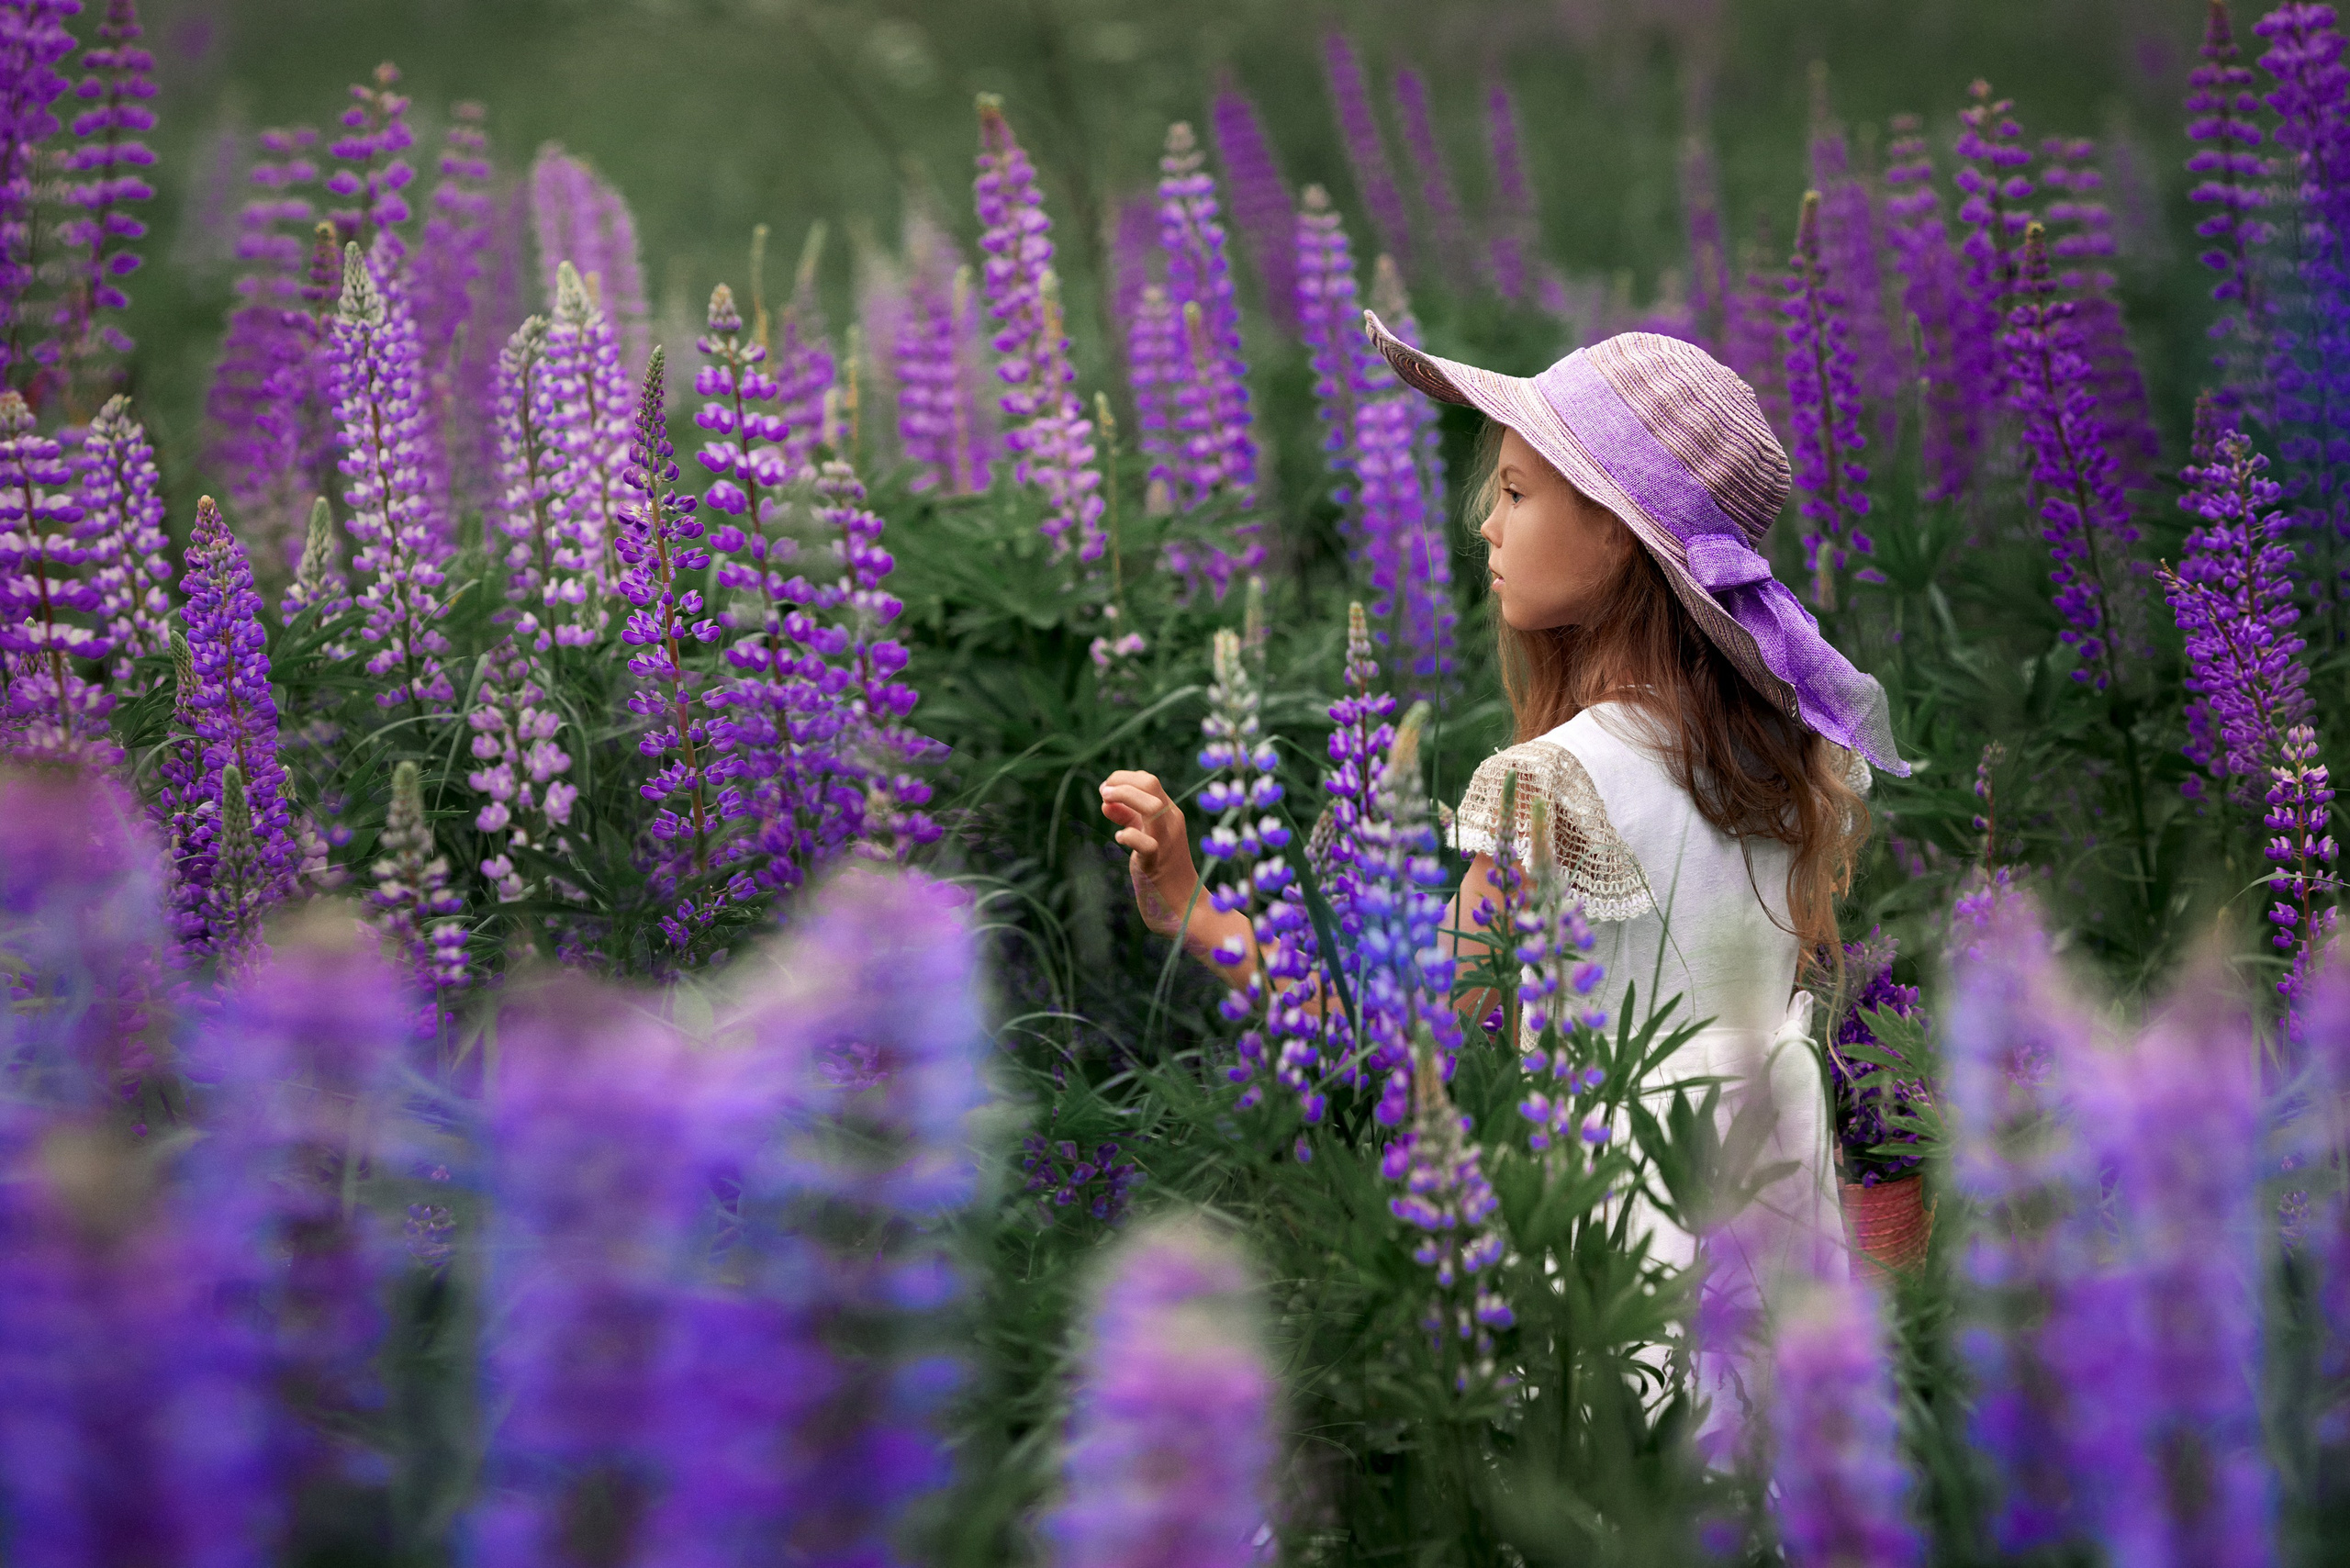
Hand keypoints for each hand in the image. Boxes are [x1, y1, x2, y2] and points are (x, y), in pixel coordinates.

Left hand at [1098, 769, 1200, 941]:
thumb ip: (1129, 818)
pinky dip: (1128, 836)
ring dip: (1125, 798)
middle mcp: (1171, 823)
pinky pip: (1146, 844)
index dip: (1123, 778)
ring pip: (1152, 807)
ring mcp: (1166, 842)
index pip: (1149, 781)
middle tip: (1104, 793)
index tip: (1107, 789)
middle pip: (1150, 785)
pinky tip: (1119, 839)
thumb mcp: (1146, 837)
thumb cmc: (1163, 870)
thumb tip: (1106, 801)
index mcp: (1170, 814)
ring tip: (1107, 804)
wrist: (1183, 906)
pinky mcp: (1157, 863)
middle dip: (1121, 782)